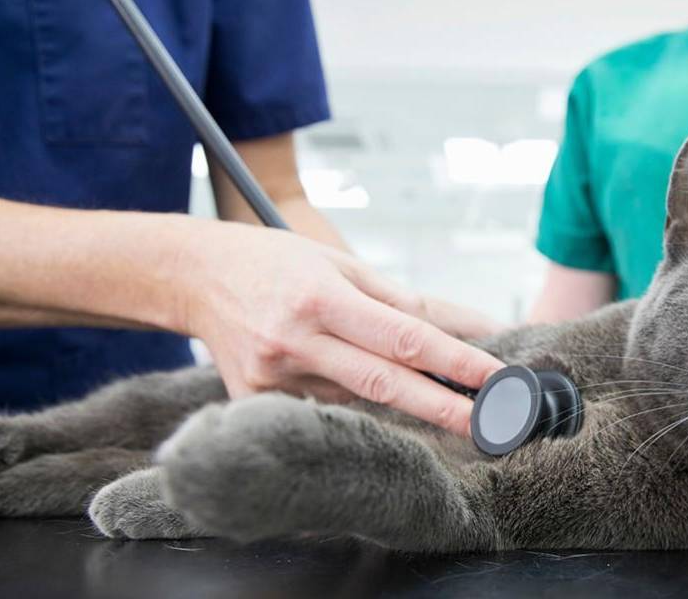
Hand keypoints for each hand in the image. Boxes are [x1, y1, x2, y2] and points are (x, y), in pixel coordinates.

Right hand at [174, 221, 505, 434]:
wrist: (194, 277)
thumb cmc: (277, 264)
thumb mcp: (341, 265)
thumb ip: (405, 301)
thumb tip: (470, 326)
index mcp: (320, 299)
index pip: (403, 338)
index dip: (454, 361)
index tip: (494, 377)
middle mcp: (294, 342)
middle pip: (384, 384)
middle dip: (441, 408)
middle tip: (489, 424)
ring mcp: (271, 379)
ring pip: (355, 399)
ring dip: (397, 400)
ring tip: (429, 394)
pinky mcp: (256, 402)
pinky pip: (322, 408)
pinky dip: (348, 400)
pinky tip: (345, 380)